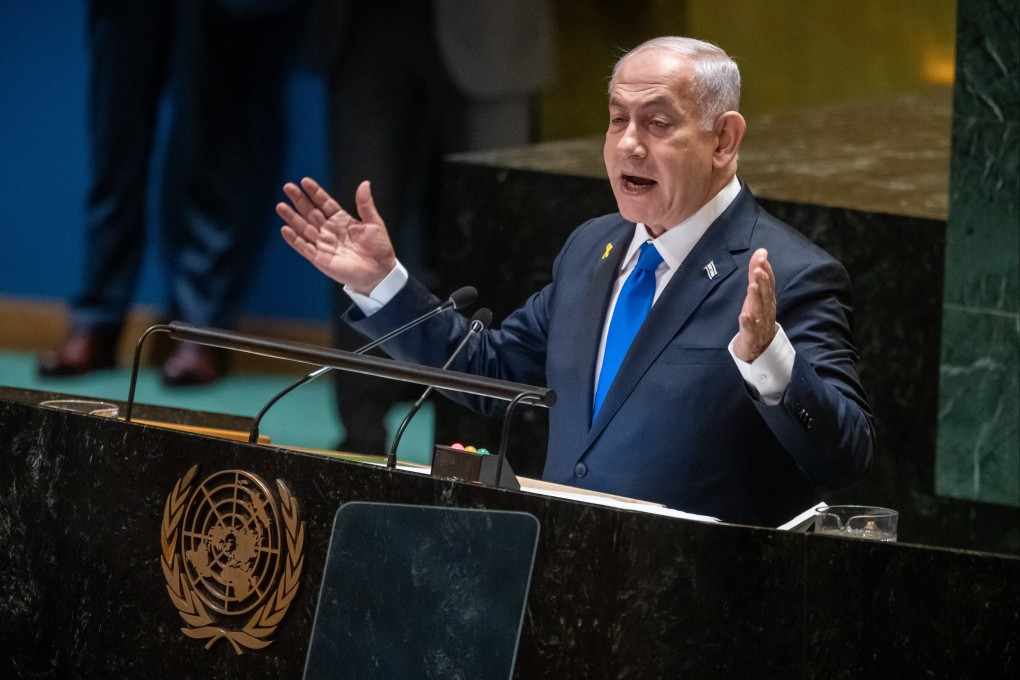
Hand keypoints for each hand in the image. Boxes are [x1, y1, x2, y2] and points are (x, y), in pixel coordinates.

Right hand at [277, 178, 396, 294]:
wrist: (381, 272)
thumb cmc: (379, 249)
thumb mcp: (374, 223)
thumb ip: (365, 204)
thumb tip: (364, 183)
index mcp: (341, 221)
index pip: (324, 203)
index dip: (315, 193)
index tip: (304, 181)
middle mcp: (330, 231)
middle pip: (311, 213)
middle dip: (299, 200)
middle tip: (288, 187)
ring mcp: (324, 244)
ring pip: (304, 228)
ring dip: (292, 218)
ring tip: (281, 206)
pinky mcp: (321, 259)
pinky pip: (304, 248)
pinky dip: (294, 240)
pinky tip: (285, 229)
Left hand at [732, 248, 776, 362]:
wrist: (758, 350)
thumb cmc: (757, 319)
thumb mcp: (755, 295)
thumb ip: (757, 274)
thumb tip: (761, 251)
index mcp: (767, 301)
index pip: (768, 283)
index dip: (766, 270)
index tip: (762, 257)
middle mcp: (766, 311)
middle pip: (765, 295)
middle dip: (762, 281)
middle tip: (758, 269)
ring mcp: (760, 325)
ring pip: (759, 311)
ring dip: (756, 298)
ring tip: (751, 286)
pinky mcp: (751, 338)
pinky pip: (750, 330)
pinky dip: (747, 323)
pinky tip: (743, 316)